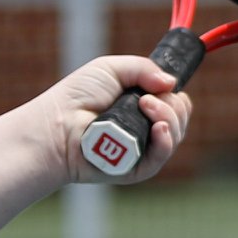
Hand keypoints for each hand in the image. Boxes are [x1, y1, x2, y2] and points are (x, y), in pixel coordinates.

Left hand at [46, 55, 192, 183]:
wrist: (57, 124)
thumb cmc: (77, 96)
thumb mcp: (111, 69)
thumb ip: (143, 68)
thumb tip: (172, 82)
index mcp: (142, 107)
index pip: (176, 104)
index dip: (175, 96)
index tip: (165, 86)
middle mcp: (145, 129)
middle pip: (180, 118)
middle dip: (172, 105)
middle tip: (145, 99)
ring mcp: (142, 149)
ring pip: (175, 135)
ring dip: (168, 117)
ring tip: (144, 106)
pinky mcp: (135, 169)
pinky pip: (160, 158)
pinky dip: (165, 142)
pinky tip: (159, 128)